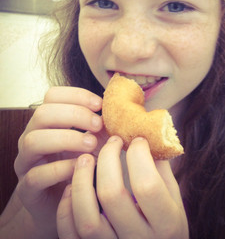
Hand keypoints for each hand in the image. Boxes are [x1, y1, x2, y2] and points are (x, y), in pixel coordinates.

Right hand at [13, 86, 106, 235]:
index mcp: (47, 121)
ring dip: (67, 139)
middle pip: (42, 113)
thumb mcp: (94, 141)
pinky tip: (81, 167)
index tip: (100, 104)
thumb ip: (101, 124)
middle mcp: (32, 137)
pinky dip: (61, 168)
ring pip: (34, 140)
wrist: (71, 206)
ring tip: (91, 145)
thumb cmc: (84, 167)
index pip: (52, 95)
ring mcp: (26, 162)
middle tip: (98, 125)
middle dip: (74, 115)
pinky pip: (37, 174)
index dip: (76, 95)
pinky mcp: (27, 189)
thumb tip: (120, 107)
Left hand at [57, 136, 188, 237]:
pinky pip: (70, 233)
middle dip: (108, 158)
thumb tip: (147, 131)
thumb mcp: (173, 199)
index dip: (139, 156)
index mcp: (166, 224)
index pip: (147, 185)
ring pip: (87, 217)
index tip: (137, 139)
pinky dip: (67, 207)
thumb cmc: (167, 226)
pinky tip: (73, 186)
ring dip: (82, 180)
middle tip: (112, 141)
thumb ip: (160, 169)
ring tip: (85, 158)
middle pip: (112, 194)